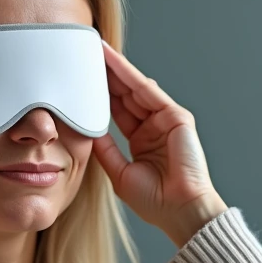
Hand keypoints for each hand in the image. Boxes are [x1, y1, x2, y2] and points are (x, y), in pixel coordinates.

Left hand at [91, 39, 228, 246]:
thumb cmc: (154, 201)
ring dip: (116, 68)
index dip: (100, 94)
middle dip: (107, 74)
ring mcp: (167, 120)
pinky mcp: (177, 117)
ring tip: (97, 50)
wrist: (179, 211)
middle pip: (126, 94)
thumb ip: (105, 149)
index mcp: (142, 140)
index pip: (118, 110)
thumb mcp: (119, 172)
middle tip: (86, 53)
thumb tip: (87, 130)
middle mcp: (154, 126)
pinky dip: (130, 76)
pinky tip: (114, 63)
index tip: (81, 79)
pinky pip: (148, 91)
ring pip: (136, 87)